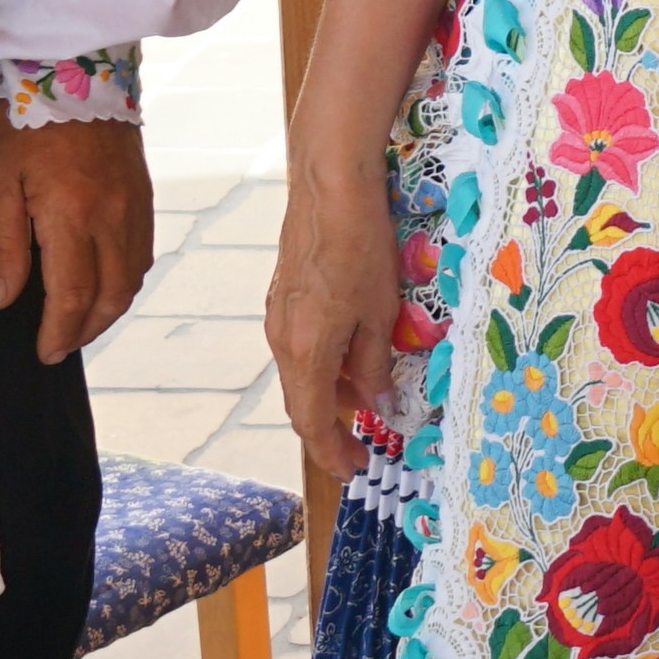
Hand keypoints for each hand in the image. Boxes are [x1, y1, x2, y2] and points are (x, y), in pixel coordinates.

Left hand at [0, 107, 154, 363]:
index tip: (42, 352)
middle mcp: (113, 218)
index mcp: (72, 216)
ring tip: (78, 322)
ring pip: (132, 278)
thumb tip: (5, 299)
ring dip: (108, 310)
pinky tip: (103, 283)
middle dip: (84, 330)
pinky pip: (142, 252)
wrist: (75, 66)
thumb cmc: (25, 120)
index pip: (72, 295)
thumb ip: (1, 244)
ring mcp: (135, 206)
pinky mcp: (143, 194)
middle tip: (57, 346)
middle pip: (111, 296)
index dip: (58, 332)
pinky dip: (124, 279)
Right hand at [266, 160, 404, 519]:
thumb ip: (374, 365)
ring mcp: (277, 316)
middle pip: (302, 401)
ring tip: (368, 398)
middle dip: (333, 427)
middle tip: (363, 444)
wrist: (329, 187)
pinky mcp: (282, 295)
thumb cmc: (362, 249)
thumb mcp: (380, 315)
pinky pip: (300, 345)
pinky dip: (324, 363)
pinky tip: (351, 356)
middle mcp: (281, 340)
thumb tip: (377, 403)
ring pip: (301, 372)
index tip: (352, 471)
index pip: (312, 421)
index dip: (331, 453)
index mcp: (305, 352)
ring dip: (331, 392)